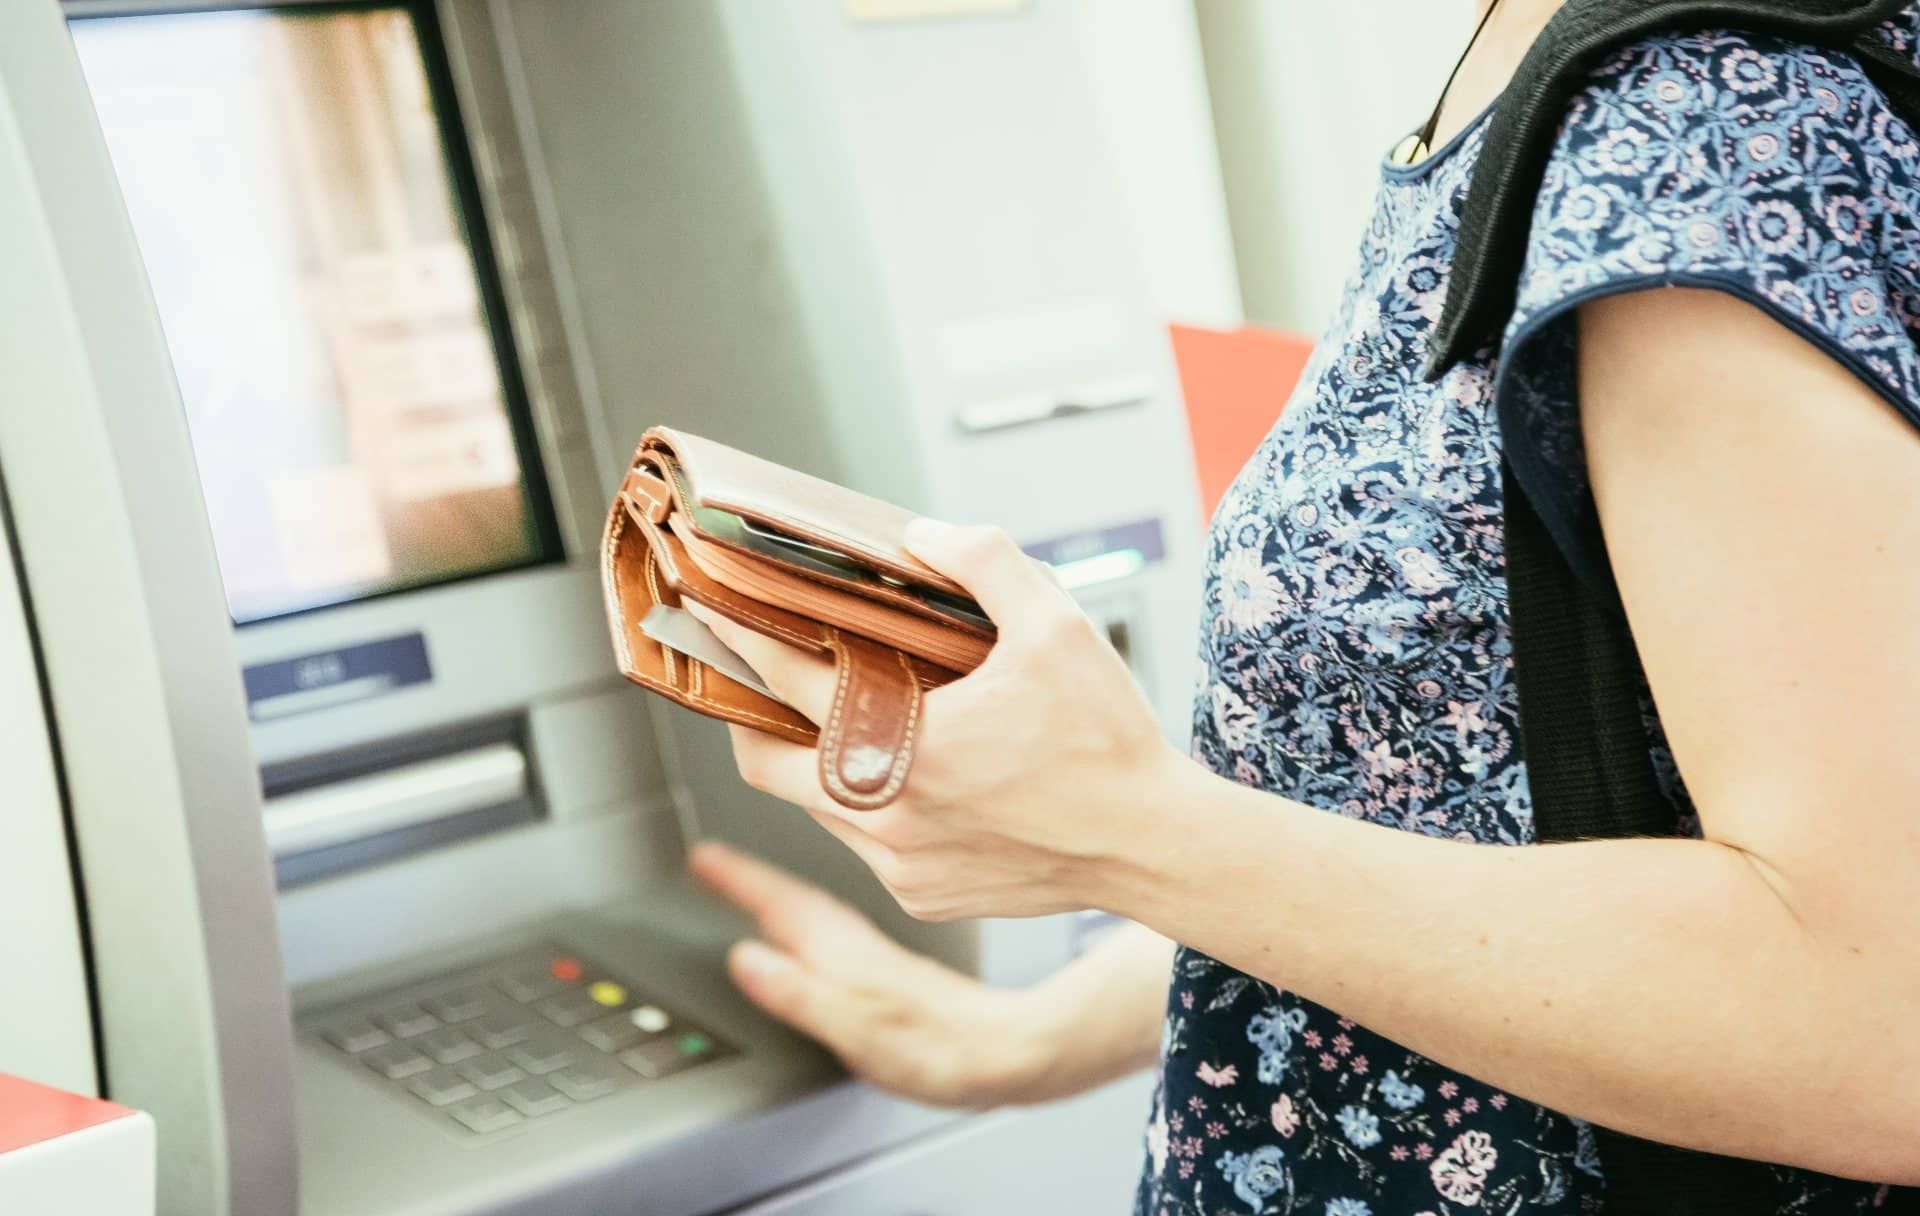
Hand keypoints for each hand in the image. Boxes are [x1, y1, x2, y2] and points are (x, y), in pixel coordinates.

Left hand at [687, 519, 1187, 921]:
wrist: (1152, 844)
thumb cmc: (1107, 742)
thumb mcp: (1057, 625)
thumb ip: (984, 562)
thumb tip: (923, 537)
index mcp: (907, 745)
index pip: (789, 682)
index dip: (742, 638)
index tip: (712, 611)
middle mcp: (887, 814)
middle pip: (767, 764)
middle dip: (750, 719)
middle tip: (755, 681)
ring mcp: (900, 865)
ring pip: (817, 809)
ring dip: (813, 764)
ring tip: (837, 721)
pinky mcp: (923, 895)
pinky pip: (865, 848)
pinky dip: (865, 808)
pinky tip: (903, 776)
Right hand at [688, 840, 1062, 1106]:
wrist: (1009, 1051)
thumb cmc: (941, 1049)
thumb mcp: (858, 1027)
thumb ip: (800, 993)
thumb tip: (746, 959)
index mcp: (843, 954)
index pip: (778, 904)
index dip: (737, 880)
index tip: (701, 856)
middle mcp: (858, 945)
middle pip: (792, 899)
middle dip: (748, 877)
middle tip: (709, 860)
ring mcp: (875, 956)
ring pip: (815, 910)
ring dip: (778, 893)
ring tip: (747, 886)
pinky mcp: (890, 971)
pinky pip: (834, 928)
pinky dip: (809, 918)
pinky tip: (810, 933)